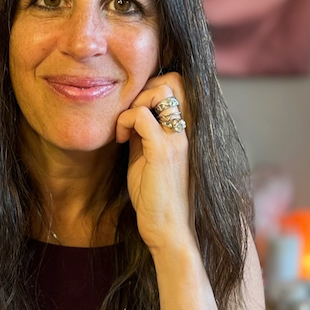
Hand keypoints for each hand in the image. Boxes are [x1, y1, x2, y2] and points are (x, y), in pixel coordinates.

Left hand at [115, 73, 194, 253]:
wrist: (168, 230)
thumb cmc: (156, 197)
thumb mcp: (149, 156)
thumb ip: (145, 133)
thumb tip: (130, 113)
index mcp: (187, 130)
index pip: (179, 84)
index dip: (153, 87)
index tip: (135, 111)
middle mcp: (188, 130)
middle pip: (173, 79)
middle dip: (144, 88)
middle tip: (129, 115)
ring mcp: (178, 139)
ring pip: (160, 90)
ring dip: (134, 103)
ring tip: (125, 128)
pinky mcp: (163, 152)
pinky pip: (142, 116)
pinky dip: (125, 121)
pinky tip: (121, 140)